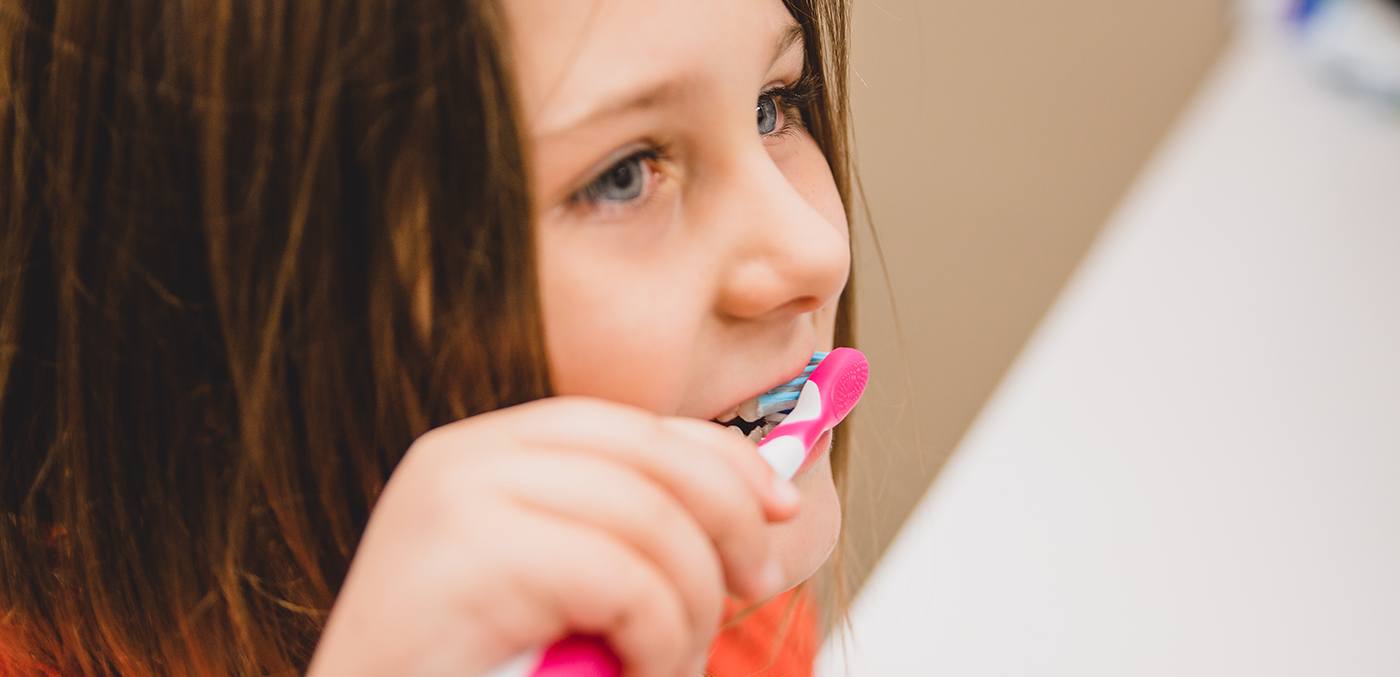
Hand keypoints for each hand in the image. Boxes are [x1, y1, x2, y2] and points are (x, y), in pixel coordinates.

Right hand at [307, 396, 800, 676]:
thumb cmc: (478, 673)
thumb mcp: (565, 586)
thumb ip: (628, 533)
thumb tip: (755, 500)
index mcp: (485, 454)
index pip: (632, 425)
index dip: (722, 458)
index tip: (777, 508)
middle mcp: (465, 455)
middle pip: (649, 452)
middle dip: (727, 519)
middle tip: (753, 586)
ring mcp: (460, 495)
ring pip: (648, 518)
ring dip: (690, 605)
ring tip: (667, 663)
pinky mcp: (470, 551)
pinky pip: (624, 575)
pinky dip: (658, 635)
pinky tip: (632, 672)